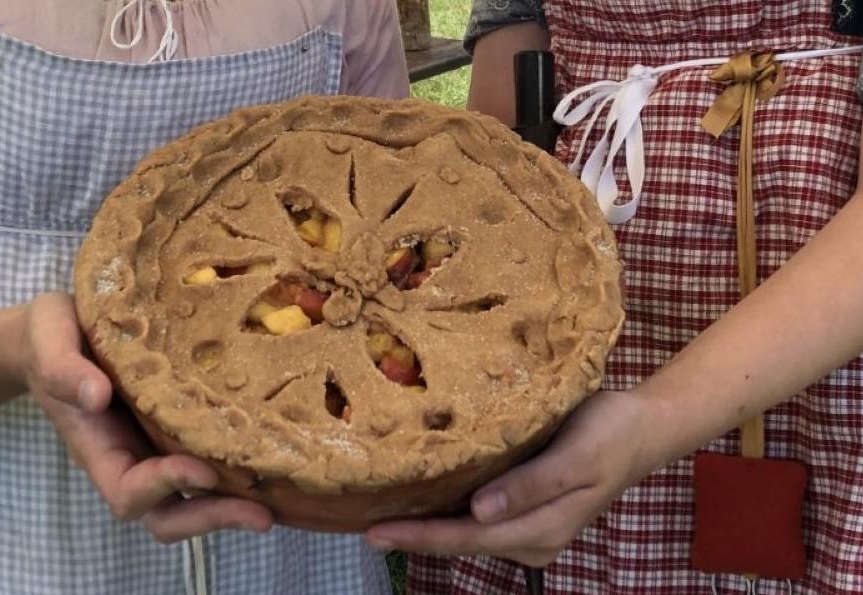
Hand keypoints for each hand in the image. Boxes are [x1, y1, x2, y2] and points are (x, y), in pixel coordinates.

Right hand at [15, 293, 273, 541]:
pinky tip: (276, 452)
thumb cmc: (49, 337)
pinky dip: (240, 465)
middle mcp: (132, 457)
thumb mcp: (48, 342)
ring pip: (194, 497)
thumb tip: (96, 396)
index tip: (201, 471)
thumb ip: (62, 370)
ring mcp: (158, 446)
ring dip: (233, 503)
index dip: (164, 487)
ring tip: (279, 497)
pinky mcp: (182, 425)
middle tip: (262, 515)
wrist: (58, 329)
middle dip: (212, 518)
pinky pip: (211, 457)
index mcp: (99, 448)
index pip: (129, 492)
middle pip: (168, 514)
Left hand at [366, 389, 658, 566]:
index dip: (420, 536)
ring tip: (378, 505)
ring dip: (426, 522)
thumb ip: (530, 486)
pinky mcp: (524, 509)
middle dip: (412, 533)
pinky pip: (477, 515)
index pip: (468, 538)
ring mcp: (527, 527)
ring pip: (466, 530)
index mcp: (542, 530)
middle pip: (460, 540)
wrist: (641, 427)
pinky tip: (419, 492)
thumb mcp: (575, 456)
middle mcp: (531, 538)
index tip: (376, 531)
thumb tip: (480, 514)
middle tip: (360, 521)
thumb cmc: (609, 434)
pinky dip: (446, 507)